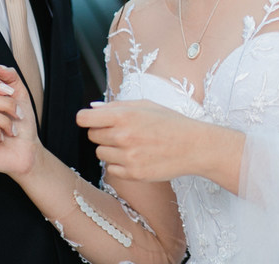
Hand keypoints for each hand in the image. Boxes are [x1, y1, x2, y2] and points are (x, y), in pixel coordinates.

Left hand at [77, 100, 242, 185]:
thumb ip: (116, 106)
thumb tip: (92, 108)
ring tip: (132, 145)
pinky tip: (137, 158)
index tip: (92, 121)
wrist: (194, 146)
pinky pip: (111, 170)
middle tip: (122, 132)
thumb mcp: (145, 105)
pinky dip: (119, 165)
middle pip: (92, 136)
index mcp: (124, 115)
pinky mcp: (133, 174)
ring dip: (111, 149)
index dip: (87, 119)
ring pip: (100, 154)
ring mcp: (127, 157)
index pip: (84, 119)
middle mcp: (123, 136)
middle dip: (103, 133)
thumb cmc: (170, 122)